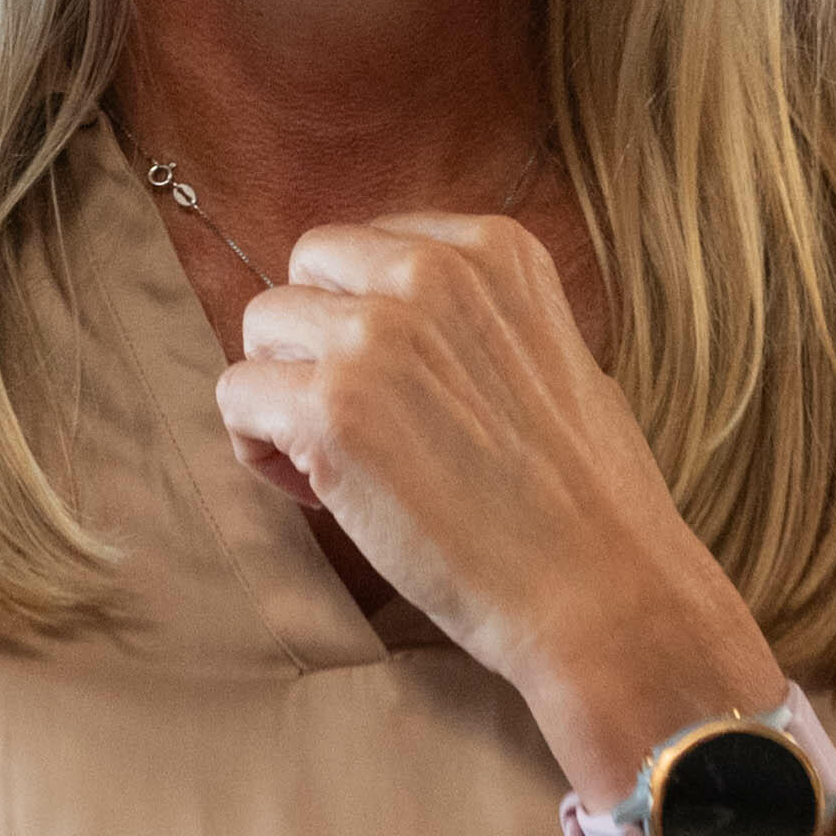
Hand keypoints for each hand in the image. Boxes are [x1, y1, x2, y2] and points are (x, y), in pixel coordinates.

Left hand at [215, 211, 779, 795]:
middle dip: (314, 339)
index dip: (367, 316)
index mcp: (492, 247)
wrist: (599, 591)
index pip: (369, 244)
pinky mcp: (330, 409)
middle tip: (356, 422)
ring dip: (282, 392)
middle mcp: (430, 271)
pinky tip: (317, 494)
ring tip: (336, 464)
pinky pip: (236, 395)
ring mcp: (376, 336)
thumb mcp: (552, 352)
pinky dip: (257, 448)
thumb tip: (390, 315)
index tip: (399, 386)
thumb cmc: (582, 497)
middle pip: (306, 268)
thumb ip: (472, 316)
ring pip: (260, 326)